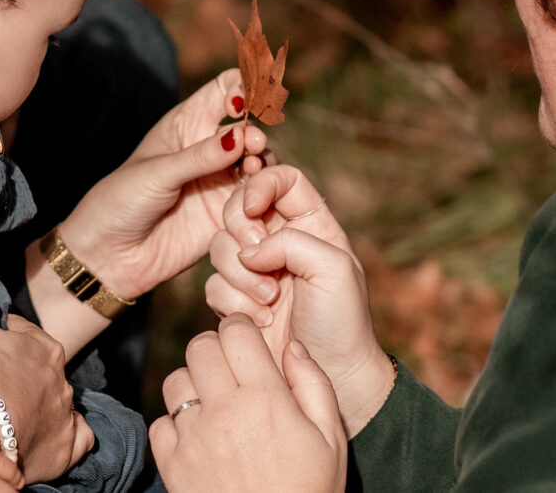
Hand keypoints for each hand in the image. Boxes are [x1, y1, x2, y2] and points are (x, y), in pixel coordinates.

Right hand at [0, 290, 92, 483]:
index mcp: (46, 348)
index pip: (26, 333)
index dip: (7, 335)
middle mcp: (62, 377)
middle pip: (44, 367)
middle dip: (27, 368)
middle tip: (2, 378)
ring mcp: (66, 411)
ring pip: (59, 398)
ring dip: (43, 399)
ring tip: (18, 408)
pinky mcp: (68, 443)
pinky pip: (79, 434)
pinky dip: (71, 430)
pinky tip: (58, 431)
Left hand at [59, 69, 266, 298]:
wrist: (110, 256)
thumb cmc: (120, 203)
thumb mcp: (157, 173)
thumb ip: (200, 155)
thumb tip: (241, 136)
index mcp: (187, 124)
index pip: (224, 89)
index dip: (242, 86)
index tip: (246, 100)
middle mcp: (211, 147)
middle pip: (250, 125)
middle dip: (255, 130)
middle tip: (251, 145)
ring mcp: (223, 178)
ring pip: (261, 159)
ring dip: (263, 160)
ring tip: (254, 169)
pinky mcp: (232, 210)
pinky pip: (261, 195)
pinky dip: (265, 191)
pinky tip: (254, 198)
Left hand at [149, 314, 345, 492]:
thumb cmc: (310, 489)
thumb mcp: (330, 435)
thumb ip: (313, 383)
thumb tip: (292, 345)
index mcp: (266, 398)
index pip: (236, 331)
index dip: (243, 329)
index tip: (251, 341)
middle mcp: (224, 412)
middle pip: (200, 346)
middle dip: (216, 348)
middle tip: (232, 366)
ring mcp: (193, 439)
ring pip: (175, 380)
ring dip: (194, 383)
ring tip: (215, 400)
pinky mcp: (173, 466)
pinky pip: (159, 423)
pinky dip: (176, 424)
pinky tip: (201, 435)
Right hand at [205, 165, 394, 436]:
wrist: (332, 376)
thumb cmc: (342, 321)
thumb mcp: (334, 268)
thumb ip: (292, 241)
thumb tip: (249, 248)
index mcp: (312, 223)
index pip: (281, 179)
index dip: (260, 185)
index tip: (254, 210)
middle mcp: (282, 240)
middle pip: (239, 207)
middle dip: (240, 232)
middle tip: (260, 264)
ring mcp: (257, 269)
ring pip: (220, 246)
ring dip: (239, 275)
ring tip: (270, 302)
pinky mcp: (237, 299)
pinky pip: (213, 284)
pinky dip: (232, 302)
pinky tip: (261, 321)